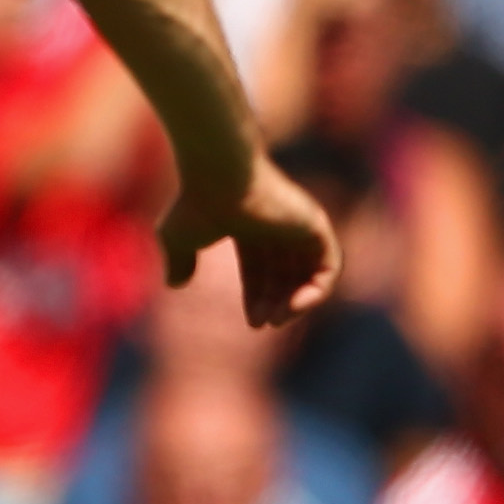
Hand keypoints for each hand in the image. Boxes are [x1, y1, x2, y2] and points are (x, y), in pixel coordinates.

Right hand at [161, 153, 338, 325]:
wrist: (218, 179)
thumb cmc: (195, 205)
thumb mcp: (177, 240)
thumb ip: (178, 261)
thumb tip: (175, 285)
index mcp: (248, 225)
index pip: (260, 268)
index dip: (256, 296)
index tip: (253, 322)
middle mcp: (277, 224)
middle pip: (285, 273)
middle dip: (276, 302)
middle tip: (265, 323)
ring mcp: (299, 224)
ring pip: (309, 272)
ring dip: (297, 301)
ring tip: (280, 319)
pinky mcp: (316, 225)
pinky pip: (329, 267)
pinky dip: (317, 290)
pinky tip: (295, 306)